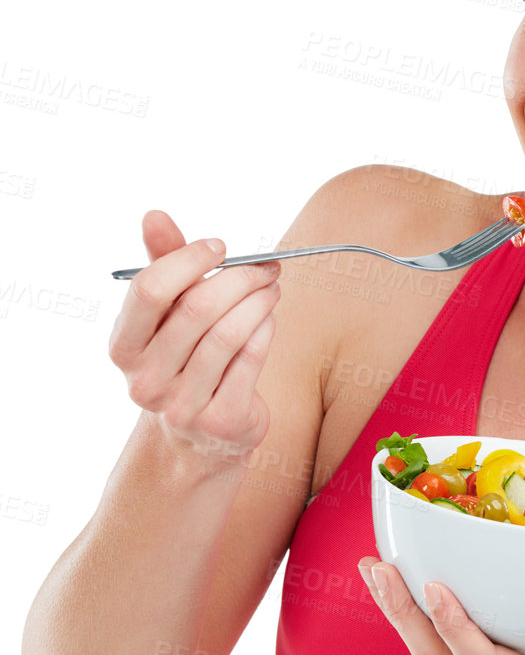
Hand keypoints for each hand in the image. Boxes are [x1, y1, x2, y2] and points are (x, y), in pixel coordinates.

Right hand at [108, 209, 282, 467]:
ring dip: (258, 301)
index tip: (220, 247)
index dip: (188, 260)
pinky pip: (250, 361)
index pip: (149, 290)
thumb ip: (163, 265)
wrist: (200, 439)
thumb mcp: (167, 316)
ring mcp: (181, 406)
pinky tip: (269, 318)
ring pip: (228, 334)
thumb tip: (153, 215)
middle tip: (265, 267)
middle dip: (238, 278)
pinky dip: (265, 331)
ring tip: (271, 288)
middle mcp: (145, 380)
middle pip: (196, 309)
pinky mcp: (221, 422)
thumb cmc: (185, 360)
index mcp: (123, 347)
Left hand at [357, 558, 524, 654]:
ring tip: (372, 565)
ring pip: (427, 649)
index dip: (454, 627)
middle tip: (379, 567)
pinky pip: (436, 636)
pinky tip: (398, 570)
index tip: (435, 587)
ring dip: (396, 610)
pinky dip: (411, 606)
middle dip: (403, 615)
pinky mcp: (483, 653)